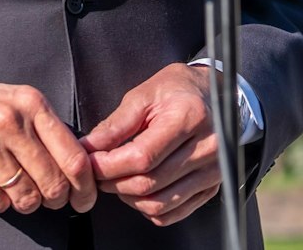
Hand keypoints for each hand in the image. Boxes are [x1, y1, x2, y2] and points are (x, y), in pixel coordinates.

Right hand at [0, 69, 95, 214]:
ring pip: (26, 197)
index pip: (73, 156)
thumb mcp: (14, 99)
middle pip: (53, 182)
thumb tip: (77, 165)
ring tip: (16, 190)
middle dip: (57, 200)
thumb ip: (44, 126)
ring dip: (26, 203)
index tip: (84, 198)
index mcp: (31, 103)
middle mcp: (10, 122)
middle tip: (52, 200)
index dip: (85, 186)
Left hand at [83, 63, 220, 225]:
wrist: (213, 94)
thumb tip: (88, 149)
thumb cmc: (177, 91)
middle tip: (100, 173)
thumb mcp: (144, 96)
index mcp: (189, 117)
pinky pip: (174, 212)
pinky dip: (149, 208)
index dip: (109, 165)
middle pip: (149, 183)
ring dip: (129, 198)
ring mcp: (214, 170)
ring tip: (117, 181)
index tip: (91, 162)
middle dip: (114, 183)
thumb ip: (116, 125)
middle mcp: (208, 147)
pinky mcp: (212, 186)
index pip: (142, 157)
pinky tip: (140, 192)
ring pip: (160, 203)